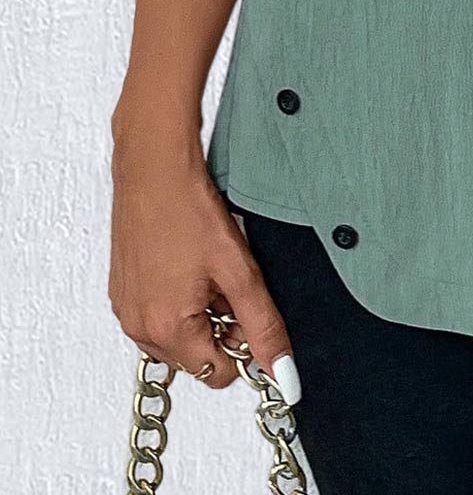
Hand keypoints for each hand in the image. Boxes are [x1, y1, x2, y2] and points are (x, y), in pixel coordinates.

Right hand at [109, 116, 300, 403]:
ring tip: (208, 271)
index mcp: (167, 329)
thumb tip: (283, 372)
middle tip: (231, 284)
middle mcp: (138, 327)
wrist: (153, 167)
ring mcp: (126, 309)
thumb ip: (263, 326)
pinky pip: (155, 316)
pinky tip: (187, 265)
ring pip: (176, 337)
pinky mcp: (121, 291)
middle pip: (195, 357)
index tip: (252, 313)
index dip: (243, 346)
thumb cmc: (189, 209)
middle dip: (220, 329)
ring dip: (198, 315)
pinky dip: (177, 301)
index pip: (217, 374)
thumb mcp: (238, 270)